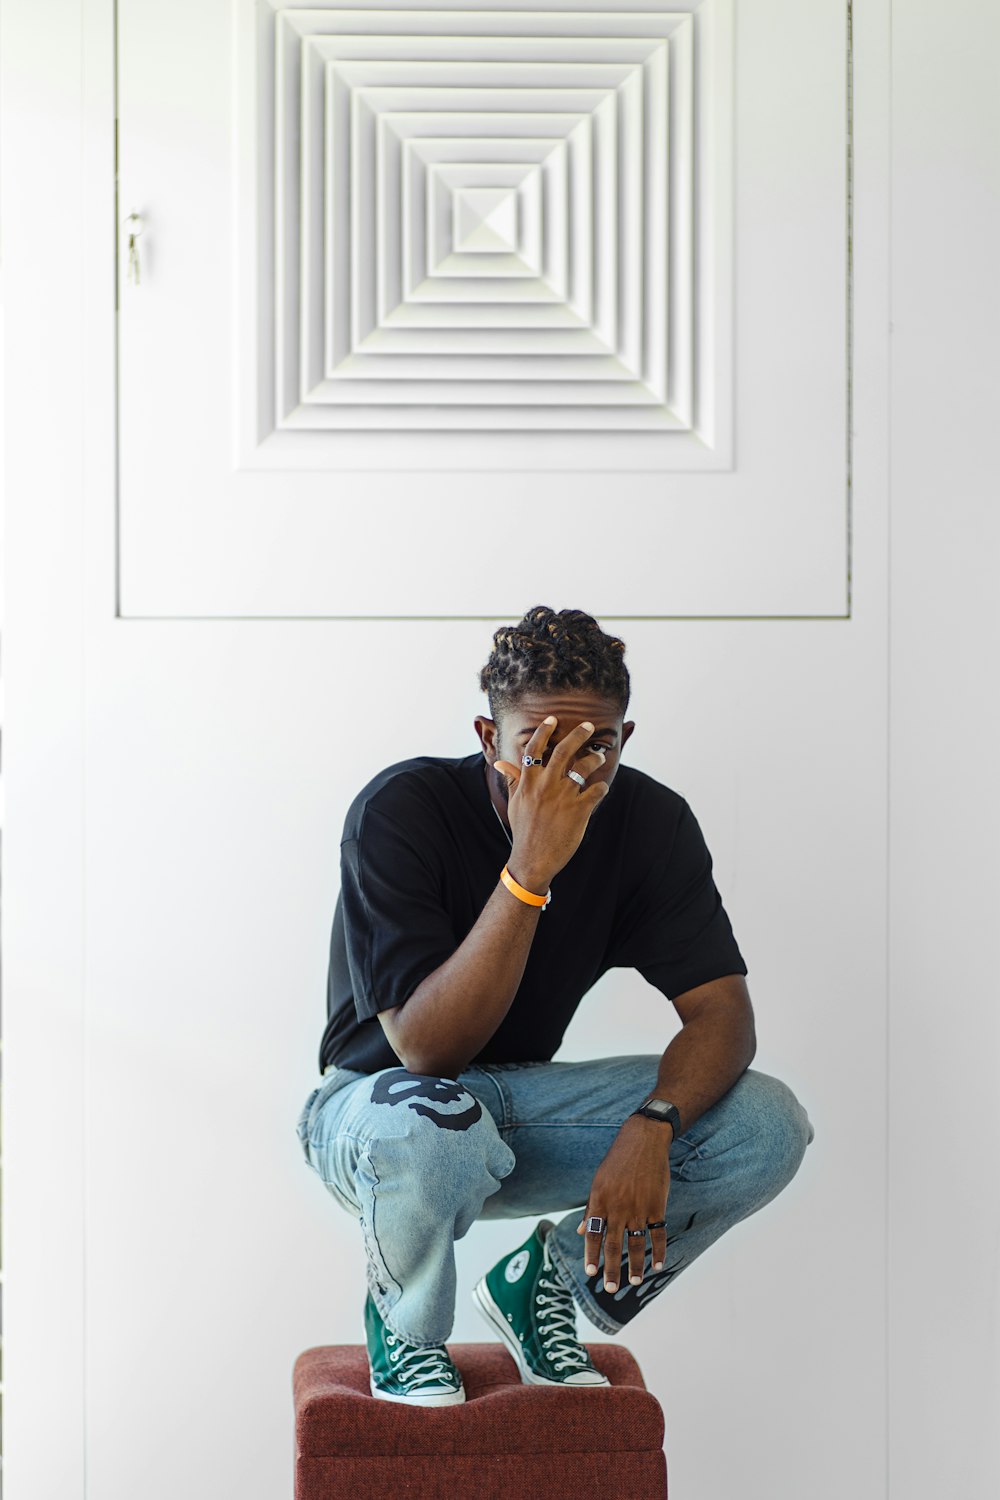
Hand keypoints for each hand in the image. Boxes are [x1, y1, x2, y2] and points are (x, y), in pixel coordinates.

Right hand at [493, 717, 607, 887]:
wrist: (533, 859)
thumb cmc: (524, 830)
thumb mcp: (516, 803)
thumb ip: (513, 780)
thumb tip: (501, 763)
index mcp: (529, 782)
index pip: (535, 749)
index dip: (544, 731)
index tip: (553, 719)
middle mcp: (545, 786)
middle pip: (563, 751)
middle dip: (578, 734)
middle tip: (588, 725)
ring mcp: (563, 797)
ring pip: (583, 768)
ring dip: (594, 758)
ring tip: (599, 755)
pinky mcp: (579, 811)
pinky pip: (597, 790)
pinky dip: (602, 786)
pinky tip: (601, 788)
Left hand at [576, 1118, 671, 1290]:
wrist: (642, 1141)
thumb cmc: (617, 1162)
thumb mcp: (598, 1182)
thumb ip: (591, 1209)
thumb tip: (583, 1232)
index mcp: (600, 1201)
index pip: (594, 1234)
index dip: (592, 1255)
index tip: (591, 1273)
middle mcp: (618, 1207)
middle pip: (614, 1244)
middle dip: (611, 1269)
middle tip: (609, 1288)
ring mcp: (639, 1208)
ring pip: (636, 1243)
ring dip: (636, 1265)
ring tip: (634, 1281)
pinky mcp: (657, 1206)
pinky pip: (658, 1233)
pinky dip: (658, 1251)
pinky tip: (657, 1265)